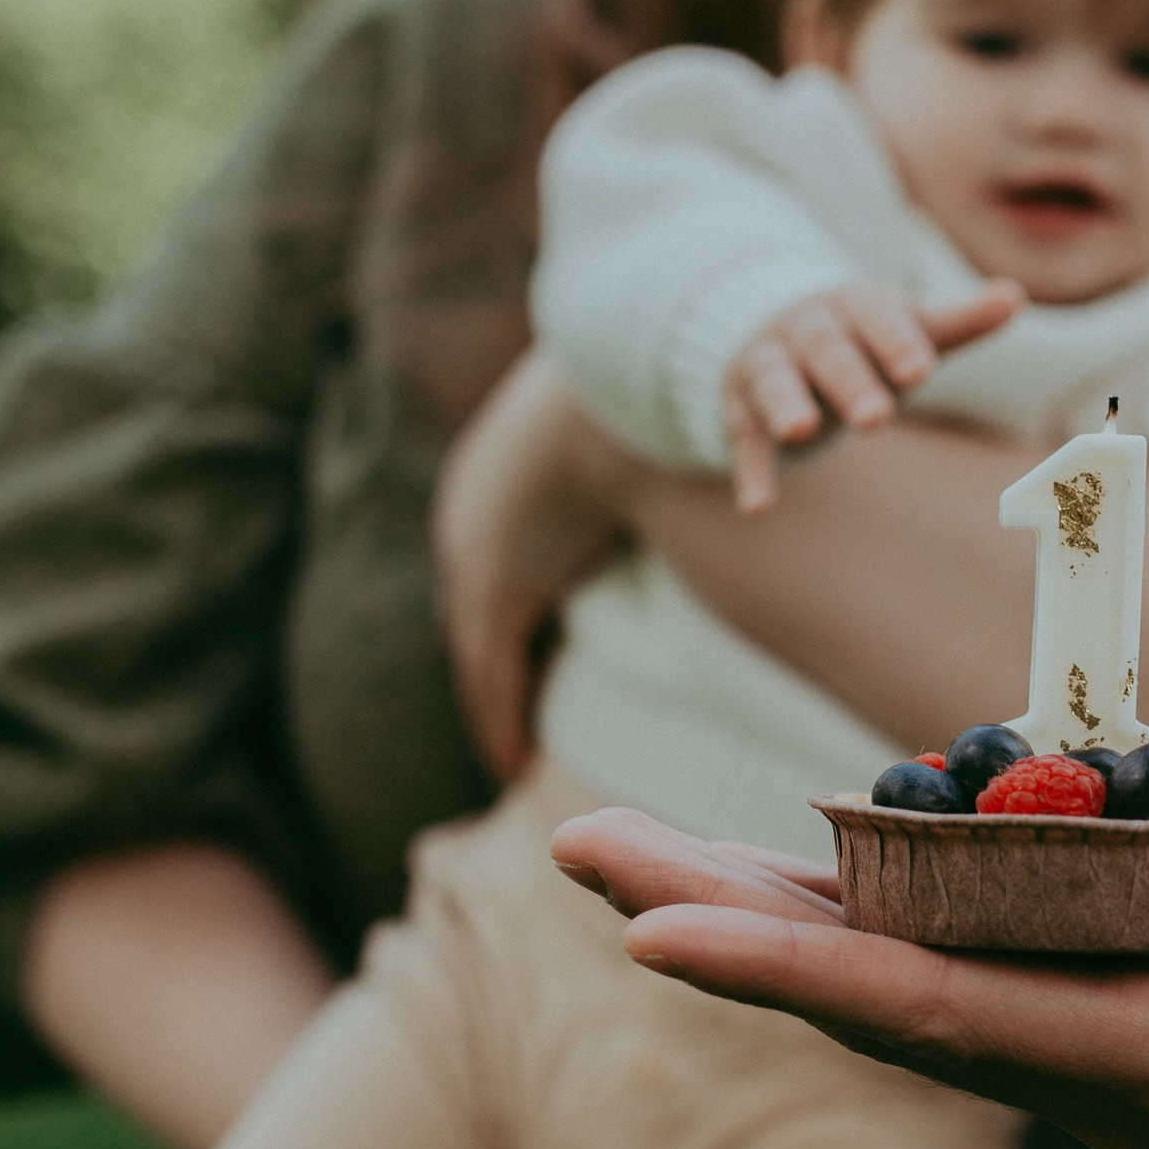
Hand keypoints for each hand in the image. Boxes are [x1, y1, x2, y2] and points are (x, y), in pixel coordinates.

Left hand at [433, 348, 646, 780]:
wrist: (620, 386)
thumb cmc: (642, 399)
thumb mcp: (631, 437)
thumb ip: (640, 464)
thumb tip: (680, 465)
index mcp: (492, 481)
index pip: (490, 570)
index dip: (508, 617)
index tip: (532, 653)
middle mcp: (468, 523)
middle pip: (472, 616)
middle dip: (489, 663)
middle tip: (509, 715)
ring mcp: (474, 556)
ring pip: (475, 658)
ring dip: (492, 709)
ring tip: (512, 760)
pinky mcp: (494, 590)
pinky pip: (490, 675)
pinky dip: (499, 720)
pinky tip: (512, 762)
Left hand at [549, 804, 1148, 1148]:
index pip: (955, 1025)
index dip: (799, 977)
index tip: (645, 934)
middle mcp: (1119, 1079)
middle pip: (882, 1007)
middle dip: (723, 934)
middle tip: (561, 851)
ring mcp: (1111, 1047)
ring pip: (897, 982)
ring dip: (757, 917)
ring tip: (611, 847)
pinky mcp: (1118, 1001)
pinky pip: (947, 957)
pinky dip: (845, 907)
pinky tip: (768, 863)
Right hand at [722, 278, 1022, 512]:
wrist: (783, 331)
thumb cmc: (869, 339)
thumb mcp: (911, 328)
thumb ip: (961, 320)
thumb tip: (1015, 296)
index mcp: (857, 304)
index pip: (878, 317)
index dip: (896, 342)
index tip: (921, 372)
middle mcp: (808, 327)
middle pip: (827, 351)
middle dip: (850, 381)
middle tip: (876, 418)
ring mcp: (770, 363)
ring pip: (775, 381)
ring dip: (785, 405)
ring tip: (800, 432)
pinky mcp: (742, 405)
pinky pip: (744, 437)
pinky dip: (750, 470)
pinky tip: (757, 508)